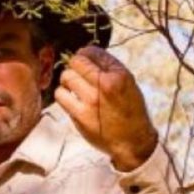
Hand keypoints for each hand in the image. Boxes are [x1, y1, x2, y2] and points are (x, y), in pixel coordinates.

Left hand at [53, 45, 157, 171]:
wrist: (133, 141)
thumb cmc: (130, 110)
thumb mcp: (128, 84)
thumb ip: (108, 68)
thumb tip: (84, 53)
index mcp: (120, 75)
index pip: (91, 52)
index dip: (85, 55)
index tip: (86, 61)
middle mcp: (105, 85)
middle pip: (75, 62)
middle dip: (76, 66)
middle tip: (79, 75)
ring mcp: (91, 101)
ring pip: (66, 77)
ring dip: (69, 81)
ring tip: (76, 88)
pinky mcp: (80, 115)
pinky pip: (61, 95)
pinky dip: (64, 95)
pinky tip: (72, 99)